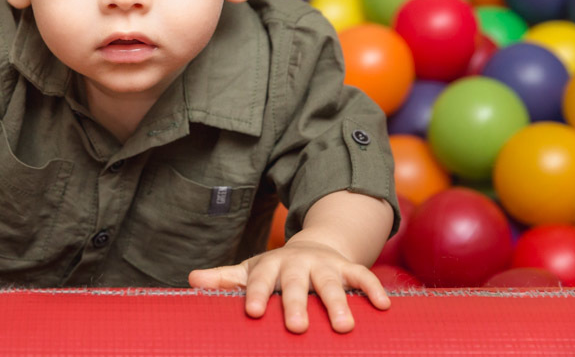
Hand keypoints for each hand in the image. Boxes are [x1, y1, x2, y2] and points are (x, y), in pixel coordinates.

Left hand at [188, 240, 389, 333]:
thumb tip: (191, 280)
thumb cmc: (276, 269)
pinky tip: (383, 307)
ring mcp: (324, 265)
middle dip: (296, 304)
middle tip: (297, 328)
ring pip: (332, 284)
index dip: (257, 295)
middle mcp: (297, 263)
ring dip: (339, 304)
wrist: (315, 246)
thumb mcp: (251, 271)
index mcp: (270, 266)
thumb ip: (224, 279)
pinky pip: (363, 276)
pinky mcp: (349, 268)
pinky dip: (373, 290)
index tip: (254, 313)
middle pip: (296, 284)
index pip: (260, 281)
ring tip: (344, 328)